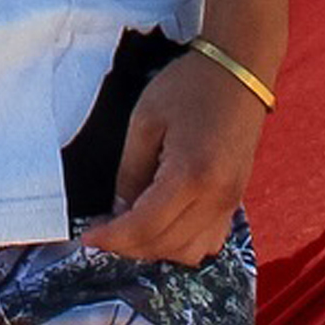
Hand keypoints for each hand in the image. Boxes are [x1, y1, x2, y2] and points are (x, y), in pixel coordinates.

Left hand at [81, 47, 267, 263]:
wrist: (238, 71)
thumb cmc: (189, 87)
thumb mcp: (145, 120)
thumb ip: (129, 171)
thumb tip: (119, 209)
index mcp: (191, 175)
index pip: (145, 226)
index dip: (112, 238)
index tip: (87, 238)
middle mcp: (216, 197)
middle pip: (166, 245)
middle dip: (129, 245)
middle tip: (102, 230)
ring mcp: (230, 202)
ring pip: (189, 252)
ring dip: (155, 248)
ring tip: (130, 227)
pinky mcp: (235, 199)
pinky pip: (208, 241)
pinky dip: (181, 243)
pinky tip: (161, 223)